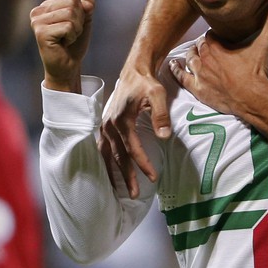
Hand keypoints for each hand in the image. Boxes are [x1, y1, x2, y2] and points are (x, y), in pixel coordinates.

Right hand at [30, 0, 93, 92]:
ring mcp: (37, 22)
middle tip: (70, 34)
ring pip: (70, 14)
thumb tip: (87, 1)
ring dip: (76, 30)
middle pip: (72, 4)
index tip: (72, 27)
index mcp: (45, 6)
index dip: (81, 13)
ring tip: (67, 39)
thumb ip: (86, 8)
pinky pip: (68, 26)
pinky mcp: (41, 33)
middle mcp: (37, 12)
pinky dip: (72, 37)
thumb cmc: (74, 45)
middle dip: (79, 21)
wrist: (67, 67)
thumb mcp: (83, 22)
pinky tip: (64, 44)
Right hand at [100, 66, 171, 197]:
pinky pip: (103, 149)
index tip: (153, 177)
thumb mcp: (157, 94)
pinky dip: (107, 162)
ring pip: (108, 155)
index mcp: (122, 119)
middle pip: (118, 156)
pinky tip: (110, 174)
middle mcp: (109, 125)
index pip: (133, 148)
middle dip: (127, 176)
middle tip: (135, 194)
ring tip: (120, 191)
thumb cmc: (146, 83)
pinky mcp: (104, 127)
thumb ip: (161, 115)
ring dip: (114, 173)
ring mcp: (105, 127)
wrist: (134, 72)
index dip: (143, 164)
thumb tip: (164, 136)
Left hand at [169, 0, 267, 114]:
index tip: (218, 38)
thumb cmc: (257, 71)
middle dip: (202, 46)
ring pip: (190, 60)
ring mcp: (200, 74)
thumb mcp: (265, 43)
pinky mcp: (198, 89)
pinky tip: (173, 66)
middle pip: (198, 47)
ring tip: (192, 54)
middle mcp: (205, 58)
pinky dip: (177, 71)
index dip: (214, 37)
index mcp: (217, 46)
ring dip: (191, 56)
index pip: (210, 36)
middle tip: (207, 47)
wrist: (252, 98)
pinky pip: (182, 78)